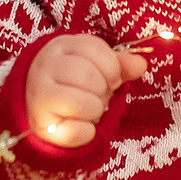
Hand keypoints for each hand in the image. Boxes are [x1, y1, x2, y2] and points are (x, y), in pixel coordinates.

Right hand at [24, 35, 148, 148]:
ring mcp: (39, 96)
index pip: (92, 48)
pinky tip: (81, 125)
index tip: (112, 77)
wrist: (43, 105)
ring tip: (90, 108)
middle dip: (103, 89)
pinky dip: (88, 133)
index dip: (112, 66)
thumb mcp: (97, 65)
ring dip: (95, 110)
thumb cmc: (76, 81)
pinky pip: (76, 132)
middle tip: (99, 94)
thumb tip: (141, 65)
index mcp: (61, 46)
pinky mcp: (42, 125)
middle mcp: (45, 68)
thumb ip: (120, 64)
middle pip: (86, 76)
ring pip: (80, 103)